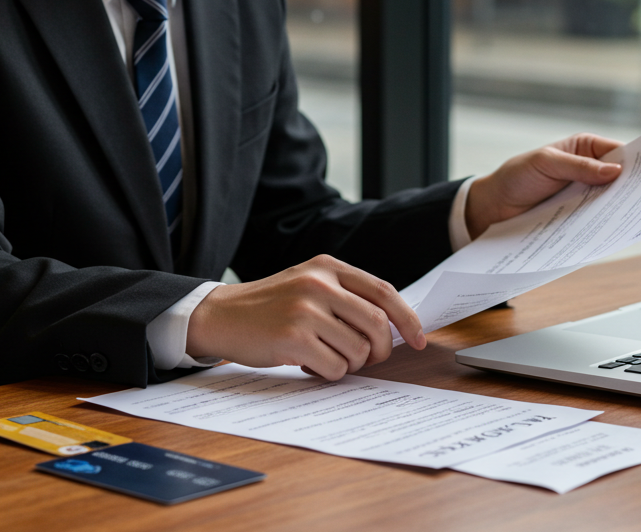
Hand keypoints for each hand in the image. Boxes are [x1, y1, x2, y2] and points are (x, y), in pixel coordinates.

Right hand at [184, 255, 425, 380]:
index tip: (419, 339)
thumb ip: (346, 296)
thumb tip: (394, 326)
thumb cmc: (270, 306)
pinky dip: (329, 373)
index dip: (407, 318)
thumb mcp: (308, 284)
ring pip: (358, 350)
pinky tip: (310, 364)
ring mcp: (305, 310)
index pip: (383, 292)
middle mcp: (319, 283)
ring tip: (326, 357)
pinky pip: (334, 367)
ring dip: (349, 363)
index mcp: (328, 267)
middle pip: (376, 323)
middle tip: (368, 359)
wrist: (221, 315)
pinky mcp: (292, 337)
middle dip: (380, 349)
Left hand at [465, 133, 623, 238]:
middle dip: (634, 186)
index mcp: (585, 148)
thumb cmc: (516, 176)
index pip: (620, 151)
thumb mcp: (546, 163)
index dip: (638, 160)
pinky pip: (597, 220)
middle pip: (620, 178)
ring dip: (621, 207)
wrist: (493, 208)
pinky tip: (614, 229)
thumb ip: (578, 167)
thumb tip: (616, 171)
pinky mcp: (579, 218)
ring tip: (638, 214)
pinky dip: (605, 224)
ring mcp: (585, 196)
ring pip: (611, 201)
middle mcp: (589, 171)